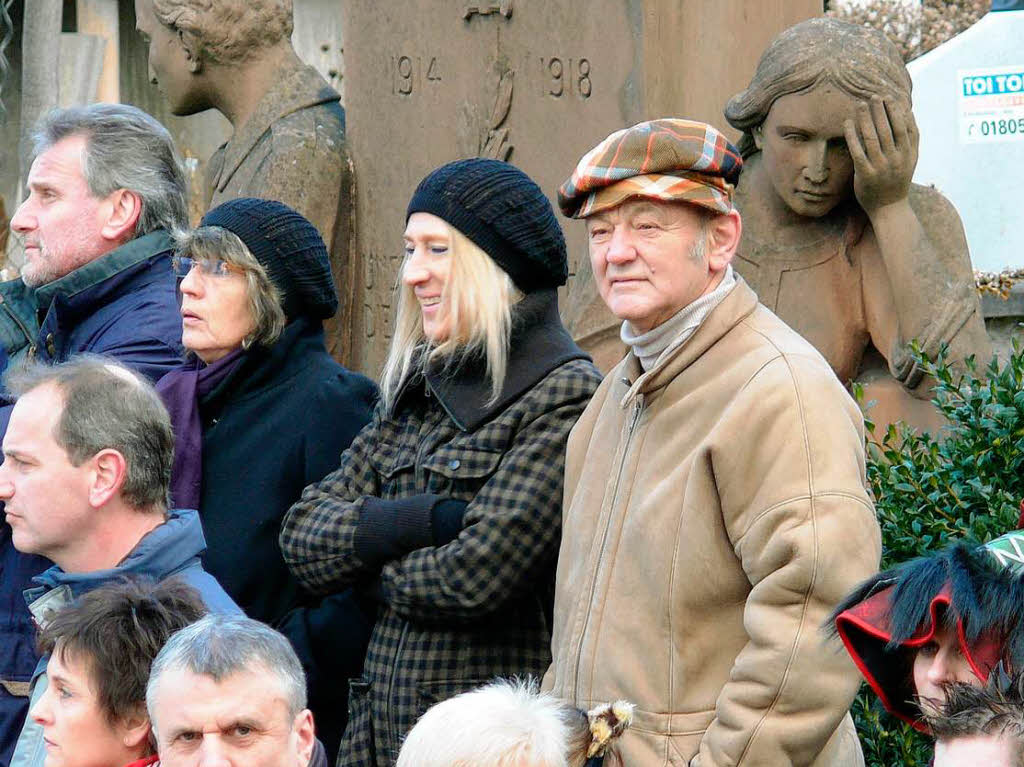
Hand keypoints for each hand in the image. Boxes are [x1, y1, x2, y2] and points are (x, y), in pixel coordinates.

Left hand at [844, 96, 918, 212]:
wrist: (889, 209)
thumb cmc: (897, 181)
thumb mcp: (910, 160)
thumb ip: (910, 140)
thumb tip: (907, 113)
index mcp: (909, 154)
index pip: (904, 126)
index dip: (897, 110)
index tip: (889, 97)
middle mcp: (897, 159)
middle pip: (889, 128)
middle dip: (881, 109)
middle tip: (873, 95)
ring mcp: (881, 167)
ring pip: (873, 137)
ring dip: (866, 118)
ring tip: (860, 104)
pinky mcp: (866, 174)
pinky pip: (858, 151)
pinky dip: (853, 135)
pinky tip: (848, 124)